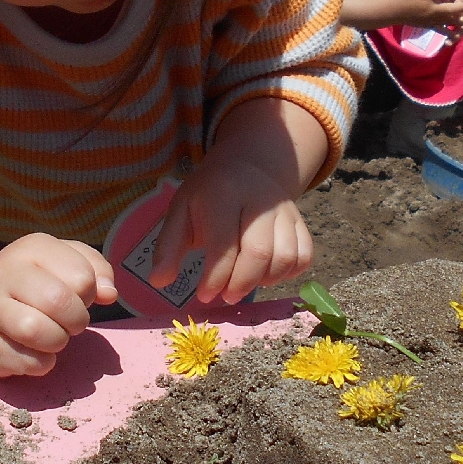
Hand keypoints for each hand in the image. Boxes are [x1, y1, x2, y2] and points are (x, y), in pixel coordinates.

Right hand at [0, 233, 115, 377]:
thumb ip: (95, 269)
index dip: (90, 292)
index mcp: (29, 250)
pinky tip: (35, 351)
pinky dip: (41, 363)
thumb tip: (109, 294)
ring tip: (53, 336)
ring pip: (37, 332)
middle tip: (71, 322)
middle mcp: (3, 275)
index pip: (81, 276)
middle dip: (77, 319)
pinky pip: (26, 363)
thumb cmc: (33, 281)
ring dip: (58, 341)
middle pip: (58, 301)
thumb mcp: (63, 261)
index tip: (77, 294)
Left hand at [149, 148, 313, 305]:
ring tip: (244, 284)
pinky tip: (266, 275)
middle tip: (225, 297)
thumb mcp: (180, 211)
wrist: (245, 166)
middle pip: (259, 253)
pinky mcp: (300, 220)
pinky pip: (304, 255)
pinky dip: (289, 273)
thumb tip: (158, 282)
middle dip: (241, 284)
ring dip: (265, 281)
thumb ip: (168, 247)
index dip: (215, 277)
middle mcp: (259, 200)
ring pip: (286, 257)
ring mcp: (285, 210)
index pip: (224, 245)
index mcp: (223, 194)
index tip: (203, 296)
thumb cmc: (208, 194)